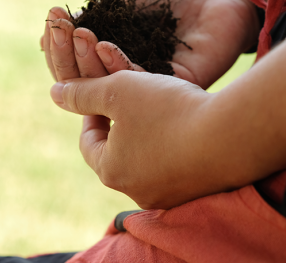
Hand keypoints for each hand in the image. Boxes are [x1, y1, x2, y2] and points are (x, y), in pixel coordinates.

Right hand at [40, 0, 259, 87]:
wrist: (212, 3)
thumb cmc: (167, 5)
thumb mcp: (118, 10)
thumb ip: (85, 24)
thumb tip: (43, 43)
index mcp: (110, 70)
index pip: (75, 70)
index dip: (59, 47)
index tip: (52, 18)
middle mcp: (126, 88)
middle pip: (84, 84)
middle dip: (67, 54)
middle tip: (60, 27)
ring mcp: (147, 94)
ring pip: (105, 89)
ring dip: (87, 59)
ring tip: (79, 32)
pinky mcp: (170, 94)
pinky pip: (137, 86)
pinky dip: (118, 66)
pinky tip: (105, 45)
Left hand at [50, 71, 216, 209]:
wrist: (231, 136)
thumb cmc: (169, 110)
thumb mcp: (119, 90)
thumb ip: (83, 91)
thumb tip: (54, 92)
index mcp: (111, 170)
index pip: (88, 140)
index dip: (92, 111)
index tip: (105, 92)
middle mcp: (136, 191)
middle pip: (118, 151)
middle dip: (121, 122)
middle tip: (133, 98)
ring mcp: (168, 195)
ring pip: (147, 158)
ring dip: (147, 132)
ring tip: (160, 107)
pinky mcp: (195, 191)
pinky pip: (174, 165)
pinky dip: (172, 144)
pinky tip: (184, 123)